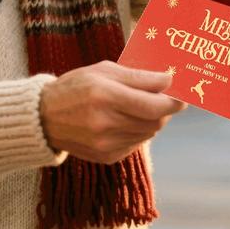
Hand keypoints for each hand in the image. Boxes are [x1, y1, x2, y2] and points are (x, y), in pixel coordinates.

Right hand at [39, 60, 185, 163]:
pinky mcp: (107, 157)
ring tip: (140, 105)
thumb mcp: (104, 71)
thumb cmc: (77, 86)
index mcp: (105, 96)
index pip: (154, 105)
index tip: (184, 93)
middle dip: (166, 109)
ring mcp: (106, 145)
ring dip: (153, 119)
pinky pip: (137, 143)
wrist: (45, 117)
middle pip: (155, 121)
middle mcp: (105, 124)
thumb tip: (170, 79)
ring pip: (149, 133)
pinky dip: (139, 131)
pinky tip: (125, 120)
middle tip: (166, 96)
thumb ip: (139, 77)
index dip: (174, 100)